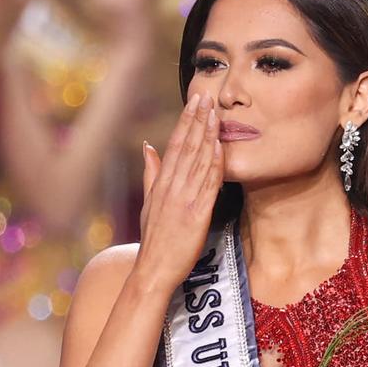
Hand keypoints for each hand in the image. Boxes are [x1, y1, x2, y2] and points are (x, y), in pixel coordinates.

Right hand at [132, 93, 222, 285]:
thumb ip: (150, 173)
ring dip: (207, 136)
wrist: (154, 269)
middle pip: (186, 147)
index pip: (174, 145)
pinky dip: (214, 165)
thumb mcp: (148, 203)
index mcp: (161, 184)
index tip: (194, 102)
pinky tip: (220, 148)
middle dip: (197, 120)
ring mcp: (184, 200)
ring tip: (215, 114)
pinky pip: (208, 185)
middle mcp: (172, 188)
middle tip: (207, 97)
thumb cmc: (154, 239)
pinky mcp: (197, 215)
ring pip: (197, 161)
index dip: (185, 121)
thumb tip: (147, 146)